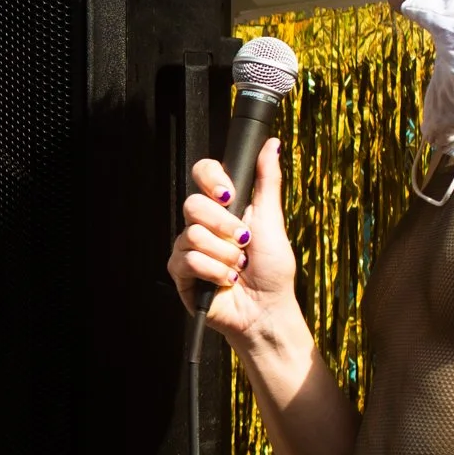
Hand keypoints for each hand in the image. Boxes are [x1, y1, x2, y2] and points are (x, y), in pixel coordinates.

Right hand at [167, 138, 298, 345]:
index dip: (211, 179)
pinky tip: (225, 280)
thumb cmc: (273, 270)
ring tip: (238, 267)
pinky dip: (213, 271)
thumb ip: (267, 181)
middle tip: (244, 241)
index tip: (230, 195)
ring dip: (224, 254)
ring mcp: (189, 247)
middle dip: (224, 225)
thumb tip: (272, 144)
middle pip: (192, 203)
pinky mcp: (180, 272)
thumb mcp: (273, 221)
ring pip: (192, 233)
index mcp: (224, 207)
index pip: (202, 173)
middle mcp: (203, 224)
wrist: (266, 309)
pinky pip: (186, 259)